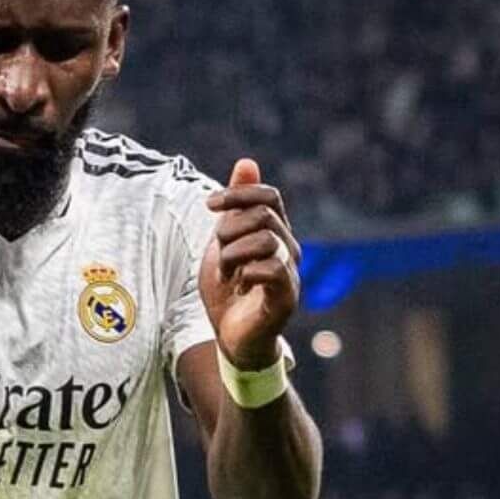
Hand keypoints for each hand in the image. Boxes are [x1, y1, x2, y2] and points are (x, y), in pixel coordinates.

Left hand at [199, 158, 300, 368]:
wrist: (231, 336)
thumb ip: (235, 206)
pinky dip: (245, 274)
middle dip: (228, 230)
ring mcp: (290, 272)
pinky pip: (270, 268)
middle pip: (262, 215)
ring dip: (232, 256)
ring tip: (228, 275)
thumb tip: (247, 162)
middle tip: (218, 251)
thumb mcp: (224, 242)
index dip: (238, 194)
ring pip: (264, 240)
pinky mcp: (287, 296)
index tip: (208, 205)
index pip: (268, 195)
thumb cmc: (229, 290)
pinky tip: (239, 287)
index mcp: (275, 232)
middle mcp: (289, 248)